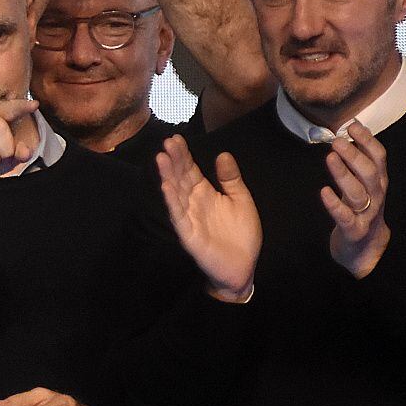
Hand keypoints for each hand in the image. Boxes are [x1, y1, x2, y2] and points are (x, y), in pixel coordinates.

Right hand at [155, 135, 259, 300]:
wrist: (243, 266)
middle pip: (180, 178)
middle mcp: (193, 203)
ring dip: (167, 176)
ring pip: (175, 193)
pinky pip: (178, 215)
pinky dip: (171, 200)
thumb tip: (223, 154)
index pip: (190, 170)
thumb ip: (231, 178)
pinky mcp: (189, 234)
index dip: (184, 155)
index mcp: (205, 193)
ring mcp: (189, 218)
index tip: (176, 138)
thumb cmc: (241, 234)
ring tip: (161, 158)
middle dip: (173, 160)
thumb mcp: (241, 199)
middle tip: (167, 142)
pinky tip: (166, 186)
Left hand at [321, 121, 389, 277]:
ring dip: (344, 174)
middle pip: (370, 172)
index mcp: (379, 181)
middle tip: (337, 141)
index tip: (352, 126)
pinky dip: (335, 204)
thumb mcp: (363, 184)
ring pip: (358, 192)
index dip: (367, 140)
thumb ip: (358, 162)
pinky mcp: (353, 230)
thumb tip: (347, 131)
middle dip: (355, 155)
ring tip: (330, 158)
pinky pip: (345, 217)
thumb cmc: (360, 209)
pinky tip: (323, 192)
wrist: (365, 248)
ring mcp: (366, 214)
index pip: (379, 157)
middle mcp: (376, 195)